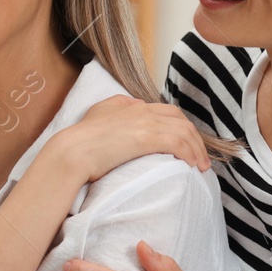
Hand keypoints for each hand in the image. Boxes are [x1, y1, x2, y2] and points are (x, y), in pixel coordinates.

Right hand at [52, 95, 210, 182]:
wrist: (71, 151)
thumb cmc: (79, 140)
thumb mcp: (98, 113)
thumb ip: (116, 106)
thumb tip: (135, 103)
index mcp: (131, 106)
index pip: (167, 112)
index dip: (182, 127)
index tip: (187, 145)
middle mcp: (141, 110)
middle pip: (180, 120)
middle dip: (195, 139)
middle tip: (200, 158)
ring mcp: (145, 123)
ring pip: (184, 131)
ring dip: (197, 149)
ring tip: (201, 167)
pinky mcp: (147, 138)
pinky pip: (179, 142)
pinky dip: (190, 152)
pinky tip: (192, 165)